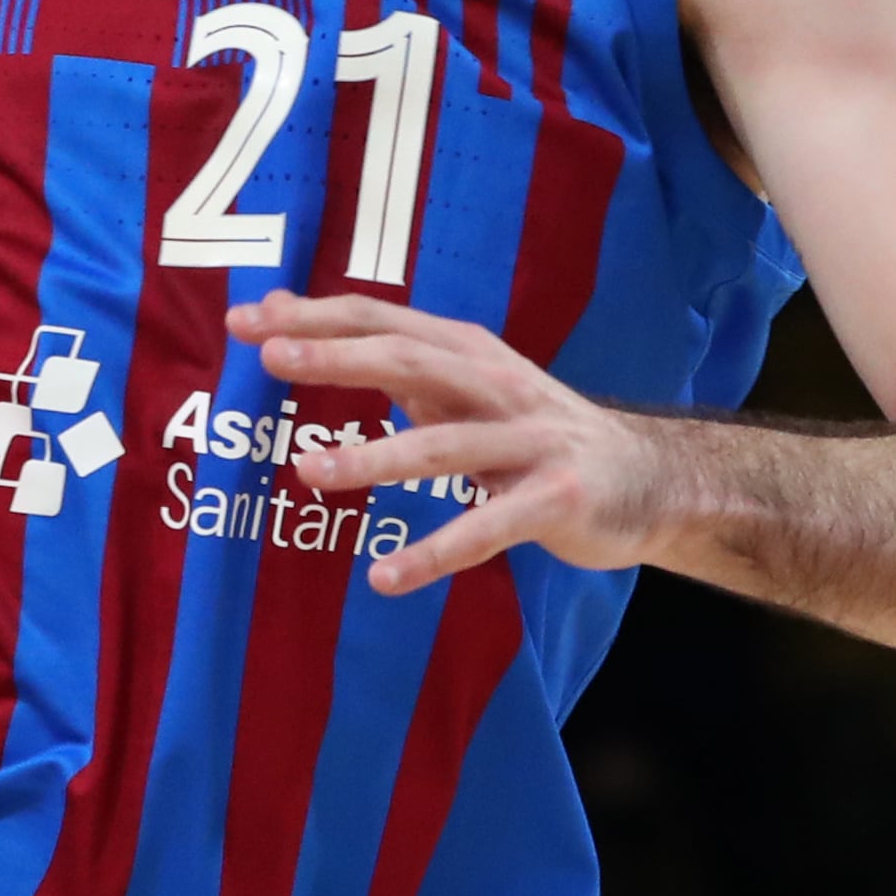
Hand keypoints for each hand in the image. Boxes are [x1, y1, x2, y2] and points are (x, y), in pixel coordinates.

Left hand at [233, 290, 694, 597]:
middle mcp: (498, 385)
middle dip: (341, 356)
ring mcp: (531, 442)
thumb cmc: (532, 430)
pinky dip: (434, 554)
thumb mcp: (465, 384)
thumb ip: (389, 356)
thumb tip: (287, 317)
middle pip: (412, 360)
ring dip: (375, 456)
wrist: (649, 479)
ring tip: (308, 471)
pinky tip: (384, 578)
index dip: (317, 317)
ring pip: (444, 445)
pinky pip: (486, 529)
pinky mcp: (555, 500)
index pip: (384, 320)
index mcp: (468, 352)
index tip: (246, 322)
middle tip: (272, 358)